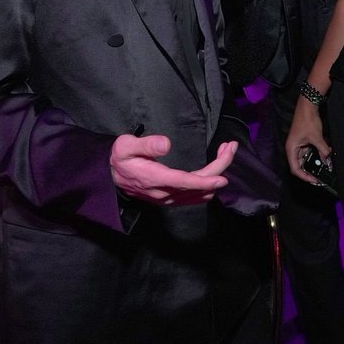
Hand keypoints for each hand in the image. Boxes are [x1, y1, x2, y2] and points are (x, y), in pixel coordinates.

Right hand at [110, 134, 235, 204]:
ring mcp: (169, 198)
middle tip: (231, 146)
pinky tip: (217, 172)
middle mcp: (164, 192)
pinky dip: (209, 184)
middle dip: (219, 166)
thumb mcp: (125, 146)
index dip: (205, 181)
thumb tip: (166, 144)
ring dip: (217, 174)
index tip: (222, 176)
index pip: (185, 182)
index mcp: (154, 178)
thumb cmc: (121, 158)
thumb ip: (146, 144)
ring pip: (200, 192)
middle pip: (199, 185)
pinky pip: (195, 197)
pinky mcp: (172, 199)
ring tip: (227, 151)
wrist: (112, 177)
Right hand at [285, 95, 332, 185]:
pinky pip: (311, 151)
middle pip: (301, 165)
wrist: (308, 106)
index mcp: (291, 150)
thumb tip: (328, 160)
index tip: (314, 180)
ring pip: (307, 158)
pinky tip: (327, 155)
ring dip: (316, 161)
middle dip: (311, 170)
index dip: (304, 176)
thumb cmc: (307, 121)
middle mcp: (294, 149)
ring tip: (326, 166)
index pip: (295, 169)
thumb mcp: (316, 138)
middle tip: (321, 177)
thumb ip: (323, 150)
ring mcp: (300, 145)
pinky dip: (318, 153)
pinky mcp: (305, 141)